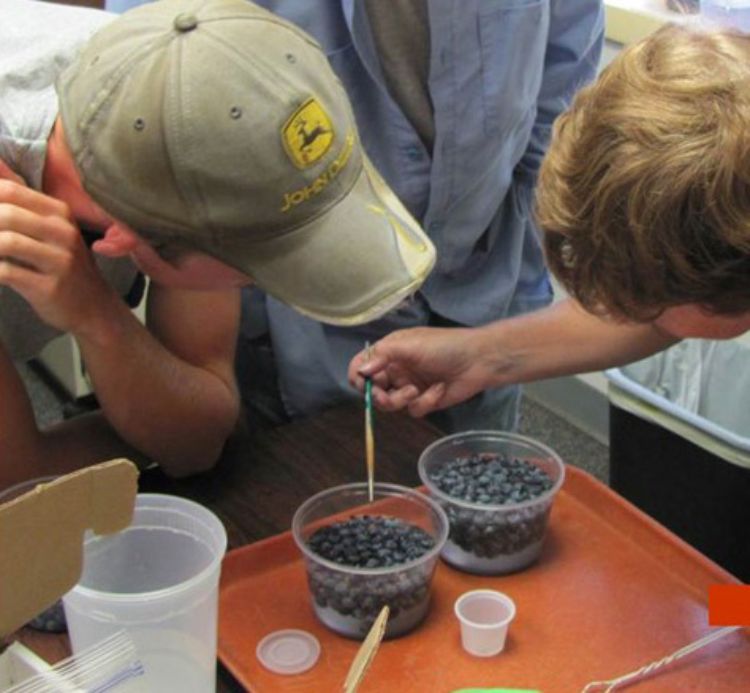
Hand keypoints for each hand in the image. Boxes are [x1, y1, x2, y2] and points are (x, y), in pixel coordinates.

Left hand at [0, 170, 114, 335]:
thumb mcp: (49, 227)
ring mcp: (59, 261)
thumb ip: (18, 196)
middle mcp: (63, 233)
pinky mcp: (50, 287)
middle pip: (6, 213)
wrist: (93, 307)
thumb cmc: (62, 264)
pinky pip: (7, 273)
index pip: (9, 190)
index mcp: (60, 213)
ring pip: (6, 242)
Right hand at [348, 326, 490, 416]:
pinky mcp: (424, 401)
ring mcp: (409, 387)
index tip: (362, 384)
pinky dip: (424, 402)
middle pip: (372, 390)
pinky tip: (438, 390)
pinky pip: (412, 410)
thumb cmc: (444, 346)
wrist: (479, 360)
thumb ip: (382, 356)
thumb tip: (360, 371)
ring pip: (390, 404)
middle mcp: (396, 370)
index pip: (362, 366)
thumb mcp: (410, 345)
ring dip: (400, 399)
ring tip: (415, 391)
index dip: (358, 377)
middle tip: (384, 396)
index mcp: (389, 352)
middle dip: (377, 395)